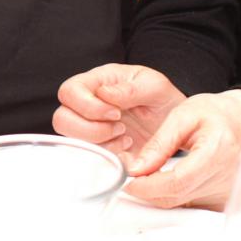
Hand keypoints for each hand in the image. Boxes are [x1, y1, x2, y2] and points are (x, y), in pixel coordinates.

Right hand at [53, 63, 187, 158]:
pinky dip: (107, 157)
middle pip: (62, 118)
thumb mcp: (155, 87)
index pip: (69, 91)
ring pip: (71, 140)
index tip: (116, 113)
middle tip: (120, 128)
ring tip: (125, 138)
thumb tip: (103, 94)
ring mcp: (89, 128)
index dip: (88, 106)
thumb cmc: (162, 100)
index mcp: (97, 82)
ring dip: (99, 143)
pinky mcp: (98, 149)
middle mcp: (87, 105)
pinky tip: (127, 150)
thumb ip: (130, 89)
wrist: (177, 126)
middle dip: (91, 128)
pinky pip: (88, 158)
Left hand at [122, 89, 240, 209]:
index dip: (148, 185)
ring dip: (155, 194)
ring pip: (180, 204)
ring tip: (144, 174)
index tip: (129, 178)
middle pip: (176, 197)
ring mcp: (224, 191)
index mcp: (216, 152)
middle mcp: (224, 177)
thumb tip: (136, 168)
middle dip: (146, 190)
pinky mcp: (221, 198)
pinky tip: (161, 181)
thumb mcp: (183, 116)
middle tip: (130, 175)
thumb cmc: (216, 113)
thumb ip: (159, 143)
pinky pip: (188, 204)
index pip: (177, 181)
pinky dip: (170, 195)